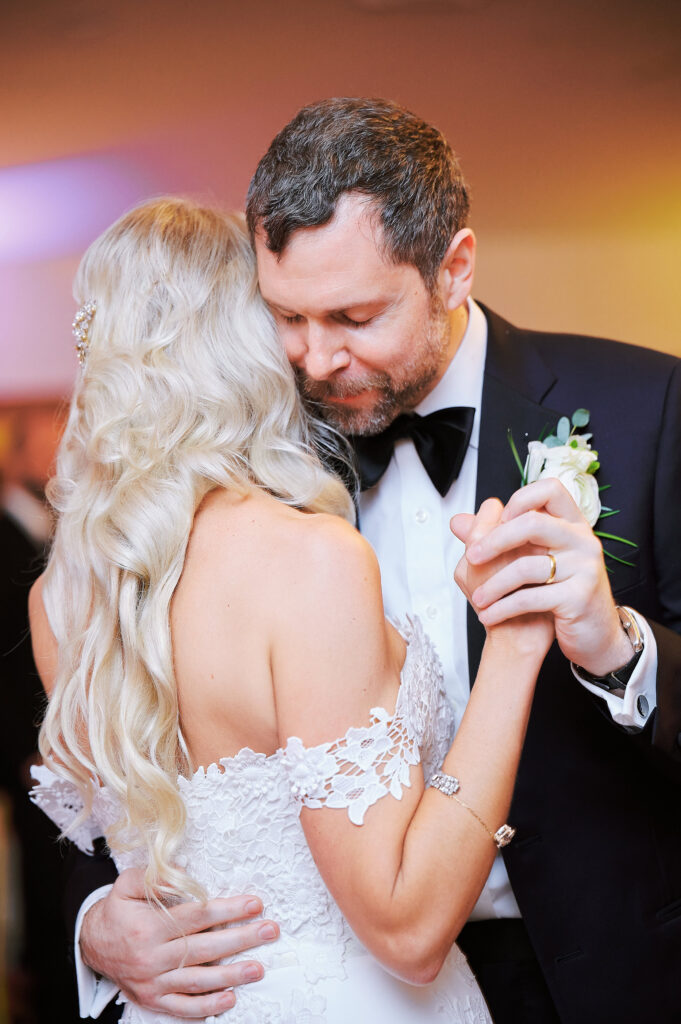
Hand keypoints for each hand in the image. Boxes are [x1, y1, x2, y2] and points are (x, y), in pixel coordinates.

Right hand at [80, 869, 279, 1017]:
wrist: (91, 944)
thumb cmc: (118, 910)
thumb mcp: (127, 884)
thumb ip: (155, 877)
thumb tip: (186, 871)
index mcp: (149, 926)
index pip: (197, 916)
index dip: (228, 910)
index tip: (255, 904)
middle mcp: (152, 956)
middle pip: (205, 948)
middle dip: (241, 939)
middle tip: (270, 931)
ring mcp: (153, 982)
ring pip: (198, 981)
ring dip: (231, 976)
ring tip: (259, 968)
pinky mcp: (152, 1000)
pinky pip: (182, 1007)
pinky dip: (207, 1007)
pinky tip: (230, 999)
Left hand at [459, 479, 630, 674]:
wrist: (593, 636)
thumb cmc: (558, 594)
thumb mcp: (528, 560)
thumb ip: (493, 538)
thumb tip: (457, 521)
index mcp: (572, 524)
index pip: (550, 489)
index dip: (521, 500)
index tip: (499, 520)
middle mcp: (583, 540)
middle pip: (532, 523)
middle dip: (494, 541)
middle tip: (472, 558)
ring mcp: (585, 567)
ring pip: (526, 567)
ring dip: (493, 586)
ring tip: (479, 599)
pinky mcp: (579, 597)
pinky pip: (529, 598)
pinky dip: (502, 608)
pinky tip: (489, 615)